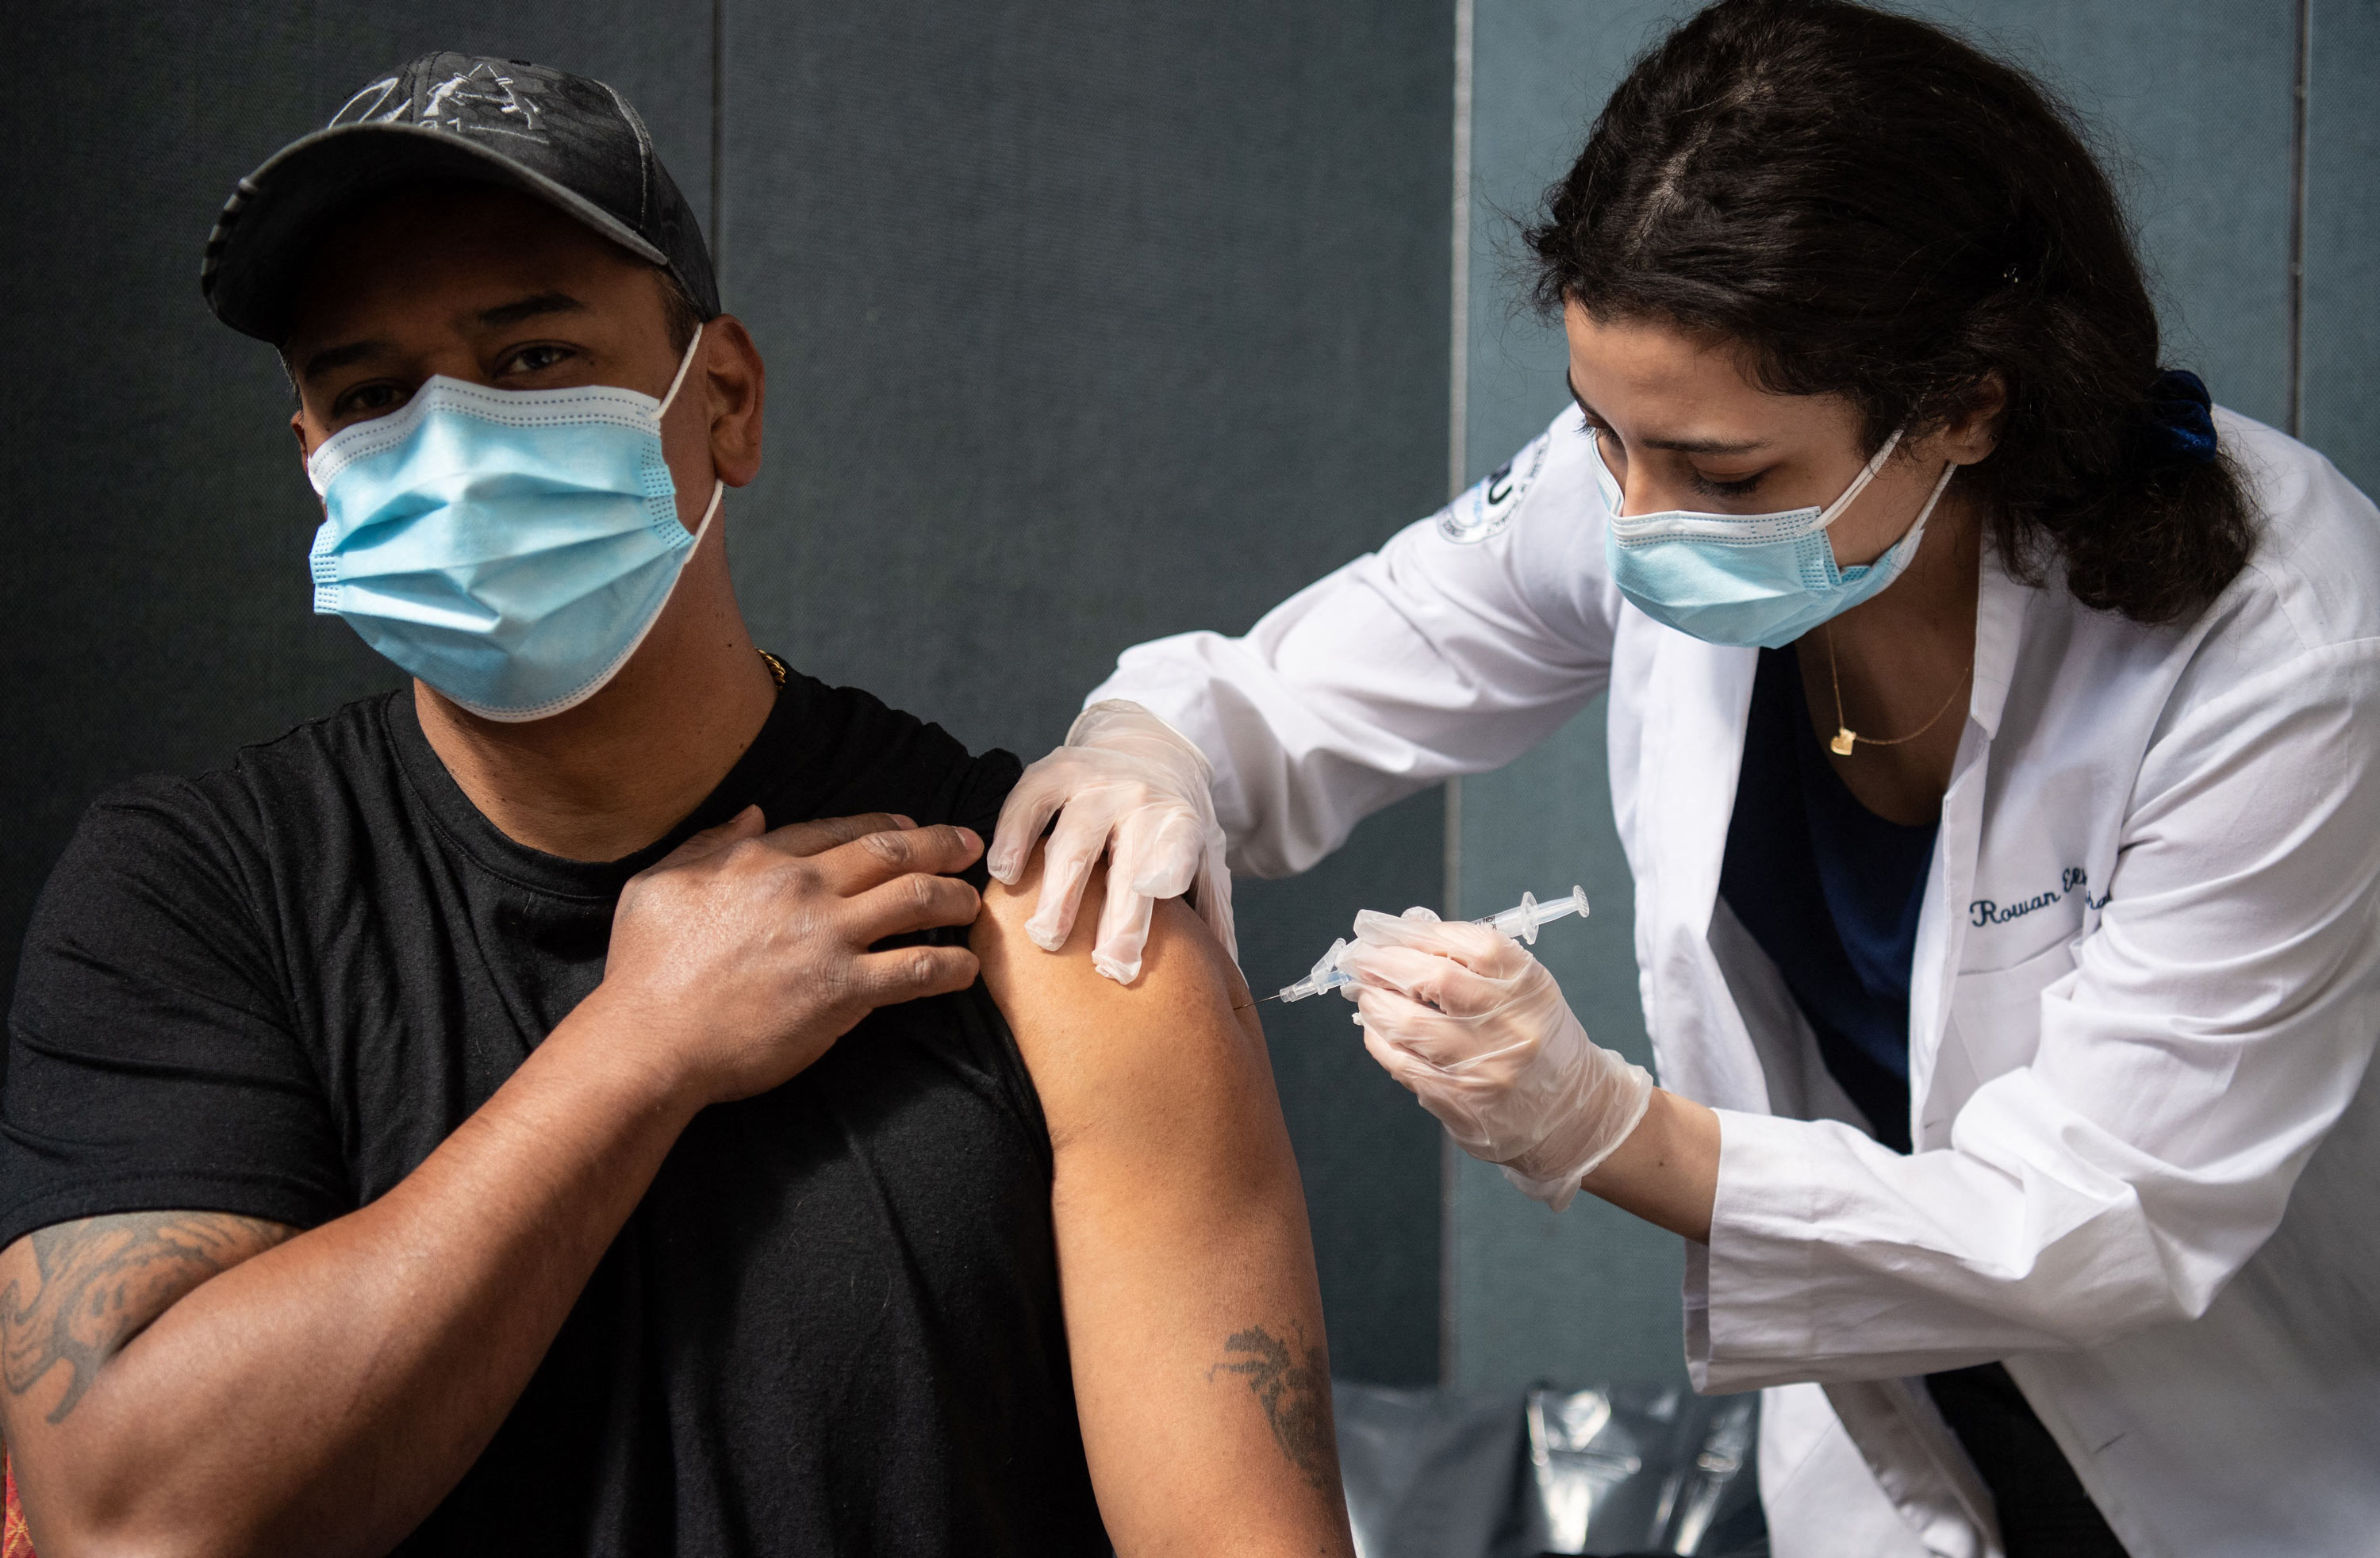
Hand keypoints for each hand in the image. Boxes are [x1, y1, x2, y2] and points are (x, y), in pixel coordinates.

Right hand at [599, 809, 986, 1103]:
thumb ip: (710, 842)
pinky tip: (966, 968)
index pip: (841, 829)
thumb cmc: (645, 969)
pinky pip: (917, 968)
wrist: (650, 1040)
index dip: (886, 824)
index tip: (912, 827)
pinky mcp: (845, 990)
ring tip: (974, 905)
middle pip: (893, 852)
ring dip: (956, 898)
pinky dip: (951, 966)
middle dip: (942, 844)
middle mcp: (805, 888)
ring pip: (917, 899)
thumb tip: (753, 814)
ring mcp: (830, 937)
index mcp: (763, 859)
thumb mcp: (660, 883)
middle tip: (970, 848)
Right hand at [987, 700, 1235, 984]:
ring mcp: (1095, 783)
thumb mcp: (1206, 856)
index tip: (1156, 900)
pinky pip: (1029, 801)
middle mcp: (1141, 800)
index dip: (1168, 871)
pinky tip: (1003, 873)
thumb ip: (1212, 913)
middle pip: (1126, 862)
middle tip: (1106, 965)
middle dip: (1118, 914)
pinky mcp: (1055, 770)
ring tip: (1044, 935)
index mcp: (1181, 823)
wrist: (1150, 744)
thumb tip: (1231, 981)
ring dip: (1058, 888)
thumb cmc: (1174, 819)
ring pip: (1074, 837)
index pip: (1177, 851)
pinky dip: (1013, 835)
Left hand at [1341, 908, 1651, 1211]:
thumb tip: (1398, 935)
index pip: (1468, 942)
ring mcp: (1484, 1068)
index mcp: (1528, 986)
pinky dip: (1380, 1039)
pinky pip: (1403, 1064)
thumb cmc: (1535, 1037)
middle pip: (1433, 978)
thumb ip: (1469, 961)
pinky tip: (1375, 1027)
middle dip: (1384, 961)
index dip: (1414, 931)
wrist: (1571, 1112)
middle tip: (1359, 955)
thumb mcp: (1524, 990)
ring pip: (1408, 1024)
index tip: (1381, 927)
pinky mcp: (1461, 1103)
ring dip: (1374, 1001)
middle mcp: (1511, 1025)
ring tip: (1363, 990)